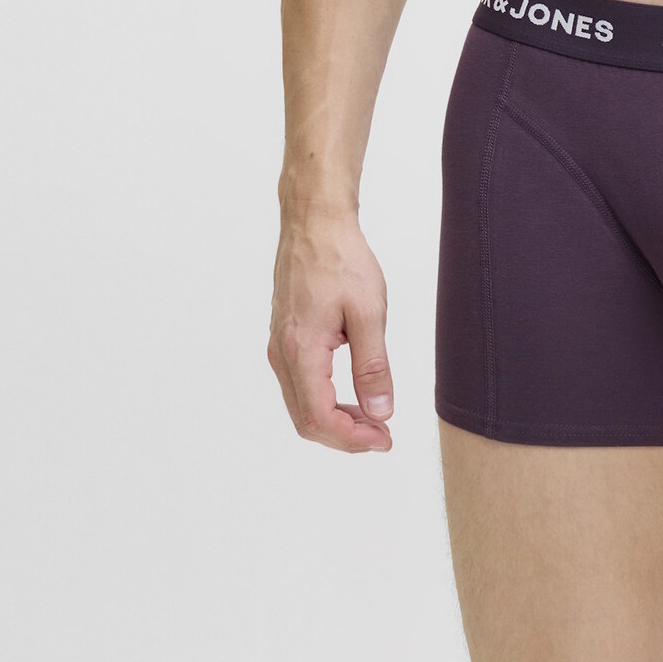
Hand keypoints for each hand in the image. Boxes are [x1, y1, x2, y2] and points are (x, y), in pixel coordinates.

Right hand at [268, 206, 394, 451]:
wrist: (314, 222)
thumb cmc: (341, 259)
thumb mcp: (368, 312)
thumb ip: (373, 366)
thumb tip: (380, 411)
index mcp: (300, 350)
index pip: (319, 418)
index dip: (352, 439)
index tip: (384, 439)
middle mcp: (281, 354)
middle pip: (306, 419)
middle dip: (344, 436)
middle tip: (382, 435)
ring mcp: (278, 346)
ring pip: (300, 404)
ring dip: (334, 420)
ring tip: (371, 418)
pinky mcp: (283, 337)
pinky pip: (298, 385)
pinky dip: (323, 400)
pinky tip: (350, 395)